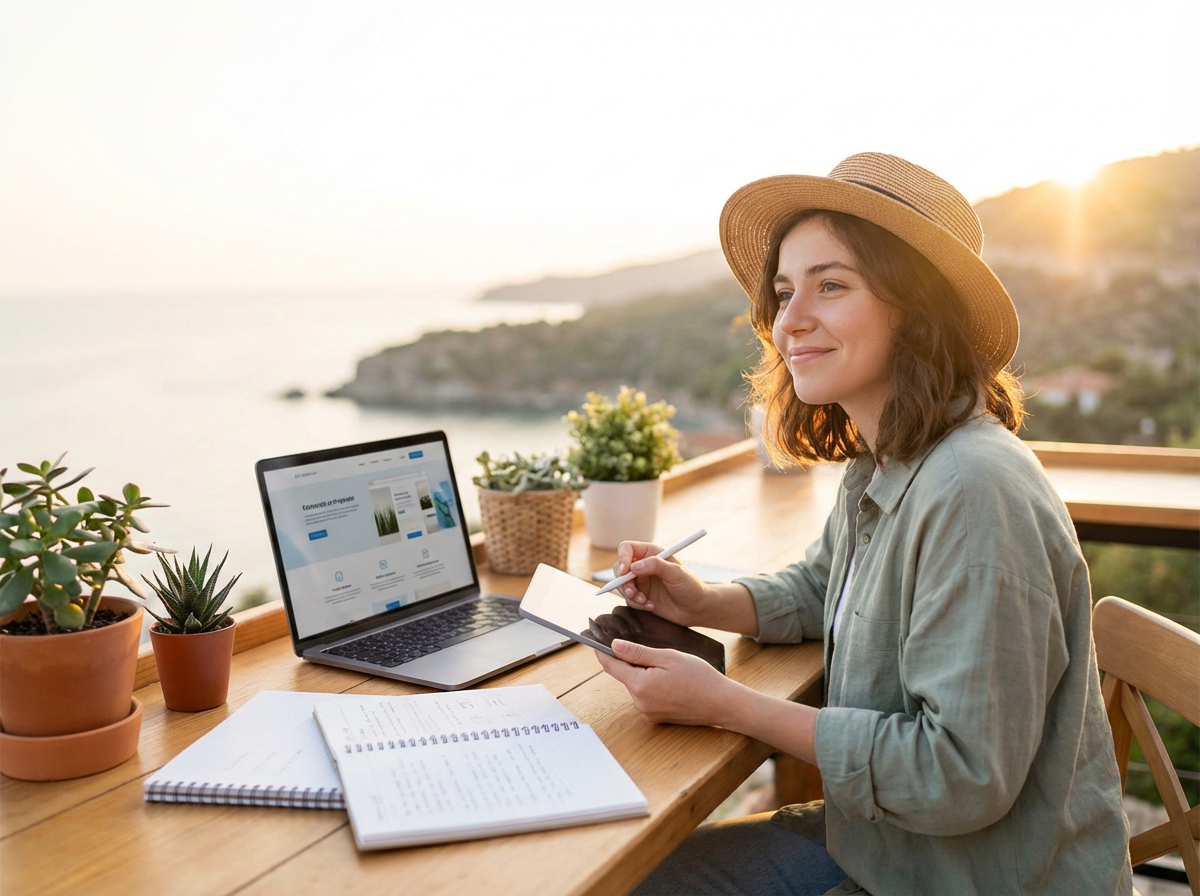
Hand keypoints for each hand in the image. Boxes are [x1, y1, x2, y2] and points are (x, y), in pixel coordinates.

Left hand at [594, 639, 734, 726]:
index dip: (601, 651)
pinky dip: (653, 684)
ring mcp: (648, 712)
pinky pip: (647, 695)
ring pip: (637, 684)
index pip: (611, 666)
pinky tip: (672, 680)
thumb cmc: (699, 677)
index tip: (591, 639)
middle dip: (632, 661)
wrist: (722, 703)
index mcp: (640, 685)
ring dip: (645, 673)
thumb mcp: (668, 657)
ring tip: (670, 668)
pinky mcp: (656, 717)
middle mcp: (640, 702)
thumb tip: (614, 646)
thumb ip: (638, 653)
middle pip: (625, 675)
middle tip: (652, 650)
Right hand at [611, 540, 710, 626]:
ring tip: (644, 601)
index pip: (627, 548)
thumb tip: (634, 566)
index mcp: (652, 553)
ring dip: (630, 594)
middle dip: (623, 581)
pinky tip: (651, 606)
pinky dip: (636, 604)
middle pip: (619, 567)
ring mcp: (641, 581)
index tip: (625, 571)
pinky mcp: (641, 596)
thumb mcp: (676, 573)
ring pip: (622, 585)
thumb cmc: (691, 587)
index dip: (623, 558)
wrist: (697, 609)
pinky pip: (629, 599)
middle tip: (632, 591)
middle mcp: (644, 565)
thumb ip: (656, 566)